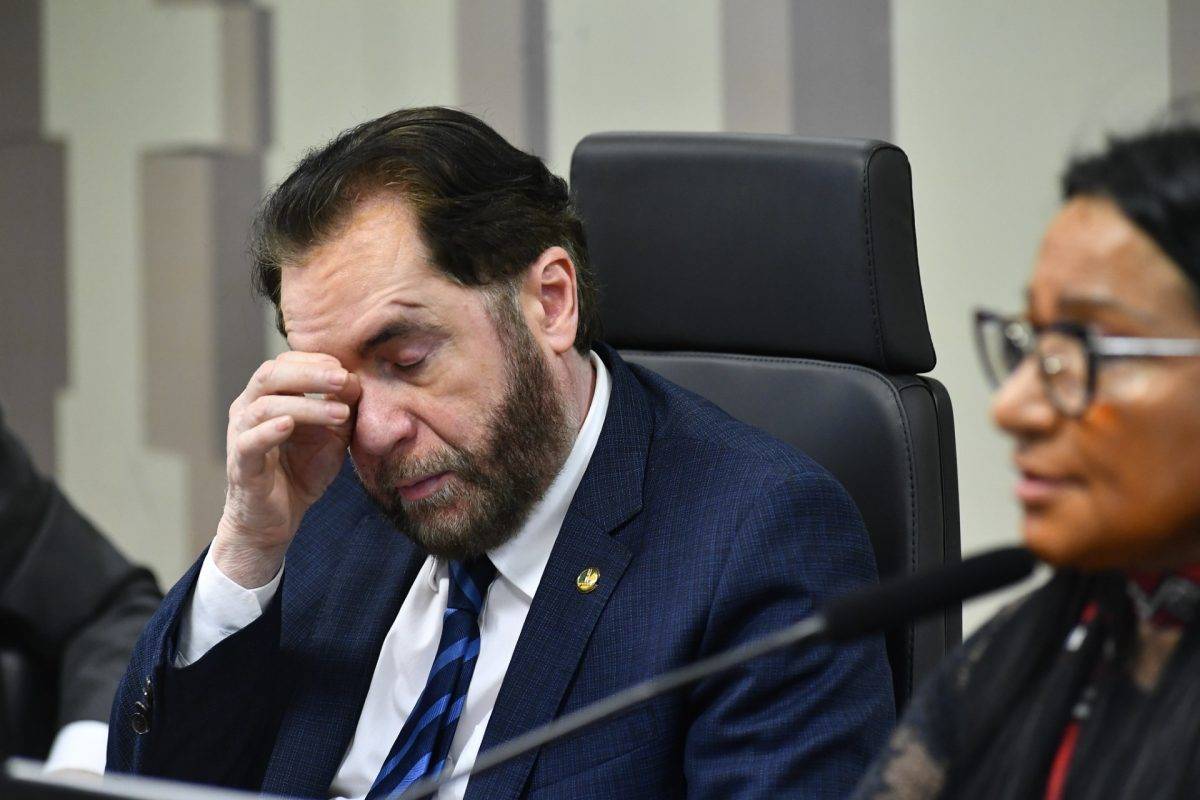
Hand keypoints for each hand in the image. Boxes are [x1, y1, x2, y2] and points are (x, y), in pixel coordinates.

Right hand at [213, 351, 360, 586]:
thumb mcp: (331, 436)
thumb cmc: (301, 471)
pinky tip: (289, 425)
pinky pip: (249, 442)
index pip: (286, 363)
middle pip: (271, 375)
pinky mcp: (241, 465)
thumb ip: (341, 408)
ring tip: (340, 413)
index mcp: (267, 396)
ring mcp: (240, 436)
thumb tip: (354, 379)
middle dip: (310, 373)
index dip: (316, 361)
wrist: (277, 519)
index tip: (347, 369)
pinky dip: (269, 431)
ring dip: (305, 405)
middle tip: (343, 378)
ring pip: (264, 406)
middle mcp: (248, 409)